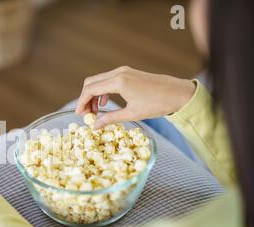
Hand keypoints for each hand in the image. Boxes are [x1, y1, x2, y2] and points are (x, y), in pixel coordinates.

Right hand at [76, 66, 195, 128]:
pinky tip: (106, 102)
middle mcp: (118, 72)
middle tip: (86, 114)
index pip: (90, 89)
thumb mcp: (132, 114)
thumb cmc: (157, 104)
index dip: (81, 102)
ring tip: (96, 111)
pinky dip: (102, 90)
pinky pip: (108, 79)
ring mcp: (123, 71)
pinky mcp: (128, 72)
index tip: (79, 115)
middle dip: (85, 98)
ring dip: (94, 94)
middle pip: (91, 82)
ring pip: (99, 80)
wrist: (178, 93)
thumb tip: (95, 126)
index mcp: (118, 82)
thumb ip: (110, 119)